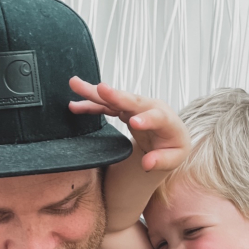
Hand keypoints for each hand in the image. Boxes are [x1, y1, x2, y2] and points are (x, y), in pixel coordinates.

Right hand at [69, 76, 190, 172]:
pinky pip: (106, 105)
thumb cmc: (172, 148)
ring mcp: (136, 106)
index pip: (158, 117)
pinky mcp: (124, 109)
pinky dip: (92, 104)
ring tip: (75, 85)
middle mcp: (151, 107)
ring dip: (95, 93)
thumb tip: (147, 164)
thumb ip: (161, 161)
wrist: (169, 137)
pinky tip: (75, 104)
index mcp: (167, 120)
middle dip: (116, 95)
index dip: (146, 119)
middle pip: (132, 101)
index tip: (133, 122)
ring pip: (115, 98)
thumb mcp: (173, 158)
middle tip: (101, 88)